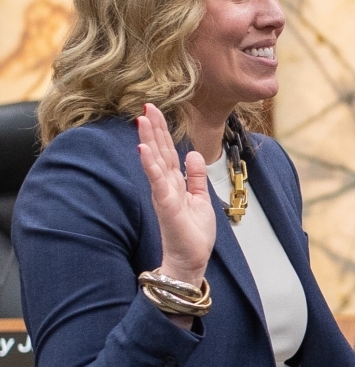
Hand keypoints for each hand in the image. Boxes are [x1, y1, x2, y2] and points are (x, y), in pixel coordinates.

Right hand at [137, 104, 214, 287]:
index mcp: (175, 183)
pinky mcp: (166, 205)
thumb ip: (195, 177)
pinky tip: (144, 149)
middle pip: (159, 152)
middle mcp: (166, 186)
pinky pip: (158, 181)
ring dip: (149, 140)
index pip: (167, 152)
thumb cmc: (193, 233)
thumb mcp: (200, 198)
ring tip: (142, 120)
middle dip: (153, 129)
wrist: (191, 260)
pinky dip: (151, 165)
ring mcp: (164, 194)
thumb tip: (192, 154)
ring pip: (155, 162)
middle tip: (146, 107)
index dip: (162, 132)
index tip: (156, 111)